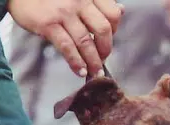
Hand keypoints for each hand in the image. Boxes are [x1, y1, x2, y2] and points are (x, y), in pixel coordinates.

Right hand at [7, 0, 123, 76]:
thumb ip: (96, 1)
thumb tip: (120, 11)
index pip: (112, 14)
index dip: (114, 31)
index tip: (108, 41)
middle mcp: (79, 0)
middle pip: (103, 30)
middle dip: (105, 50)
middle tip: (101, 59)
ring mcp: (64, 12)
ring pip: (86, 42)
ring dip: (93, 61)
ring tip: (94, 72)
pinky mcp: (49, 24)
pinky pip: (68, 47)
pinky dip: (76, 63)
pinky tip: (80, 71)